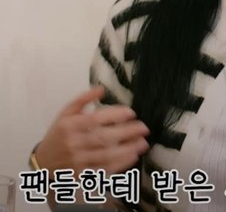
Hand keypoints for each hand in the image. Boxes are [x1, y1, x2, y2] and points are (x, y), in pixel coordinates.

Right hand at [35, 86, 149, 175]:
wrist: (43, 163)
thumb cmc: (58, 134)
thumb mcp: (66, 113)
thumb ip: (83, 99)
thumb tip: (102, 88)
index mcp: (70, 125)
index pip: (95, 119)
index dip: (115, 115)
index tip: (131, 113)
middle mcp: (74, 143)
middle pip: (103, 138)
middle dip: (127, 132)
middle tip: (144, 128)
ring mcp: (78, 160)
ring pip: (106, 155)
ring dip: (127, 149)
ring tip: (143, 143)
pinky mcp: (83, 174)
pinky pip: (104, 169)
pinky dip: (120, 163)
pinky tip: (133, 156)